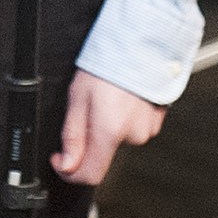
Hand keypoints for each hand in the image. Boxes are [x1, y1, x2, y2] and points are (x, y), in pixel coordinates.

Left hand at [50, 70, 162, 186]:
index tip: (60, 159)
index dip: (70, 172)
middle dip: (90, 138)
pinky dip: (124, 119)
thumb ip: (72, 135)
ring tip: (107, 98)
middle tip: (87, 108)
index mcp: (110, 131)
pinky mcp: (157, 121)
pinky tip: (122, 99)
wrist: (143, 42)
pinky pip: (134, 128)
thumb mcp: (78, 97)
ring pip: (119, 139)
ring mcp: (148, 129)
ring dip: (109, 126)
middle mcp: (132, 135)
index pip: (90, 175)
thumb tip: (66, 164)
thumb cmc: (110, 63)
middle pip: (103, 154)